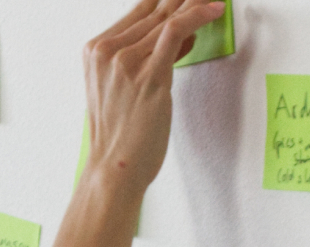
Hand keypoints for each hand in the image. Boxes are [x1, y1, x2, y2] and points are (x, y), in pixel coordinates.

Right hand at [80, 0, 226, 197]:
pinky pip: (175, 31)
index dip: (166, 0)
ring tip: (214, 1)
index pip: (138, 11)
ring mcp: (125, 62)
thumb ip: (148, 58)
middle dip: (183, 0)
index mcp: (95, 51)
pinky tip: (213, 9)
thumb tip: (182, 35)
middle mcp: (107, 51)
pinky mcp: (148, 75)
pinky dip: (197, 15)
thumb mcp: (124, 88)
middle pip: (153, 10)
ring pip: (166, 18)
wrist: (114, 167)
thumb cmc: (121, 135)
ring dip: (195, 5)